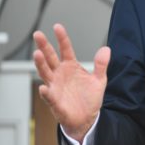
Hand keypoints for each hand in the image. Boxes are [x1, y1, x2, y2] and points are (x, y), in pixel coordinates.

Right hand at [33, 23, 109, 142]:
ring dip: (41, 64)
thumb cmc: (90, 98)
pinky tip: (44, 87)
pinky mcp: (55, 101)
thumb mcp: (99, 79)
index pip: (65, 49)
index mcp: (71, 66)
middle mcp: (60, 74)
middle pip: (50, 57)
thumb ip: (101, 64)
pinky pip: (49, 96)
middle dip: (44, 46)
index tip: (57, 26)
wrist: (87, 118)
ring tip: (37, 54)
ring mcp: (55, 86)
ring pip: (46, 73)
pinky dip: (46, 92)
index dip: (62, 38)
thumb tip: (106, 49)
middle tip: (37, 35)